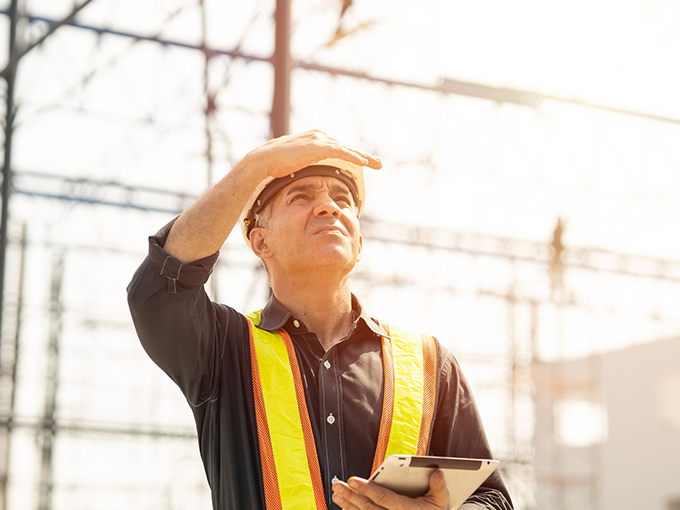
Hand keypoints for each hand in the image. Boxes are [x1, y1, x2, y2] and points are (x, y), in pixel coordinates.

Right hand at [238, 129, 381, 179]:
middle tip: (378, 163)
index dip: (352, 155)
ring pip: (348, 149)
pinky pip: (342, 152)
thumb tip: (304, 171)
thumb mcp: (294, 162)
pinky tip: (365, 163)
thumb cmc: (274, 164)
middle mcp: (319, 135)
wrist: (263, 160)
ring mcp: (319, 139)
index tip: (364, 163)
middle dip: (363, 156)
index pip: (338, 147)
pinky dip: (354, 157)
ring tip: (378, 164)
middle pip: (347, 147)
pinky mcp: (318, 146)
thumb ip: (303, 163)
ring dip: (364, 157)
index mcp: (314, 138)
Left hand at [332, 470, 448, 509]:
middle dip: (351, 496)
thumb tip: (438, 473)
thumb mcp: (440, 502)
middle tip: (338, 486)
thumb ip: (439, 488)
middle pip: (369, 507)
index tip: (352, 480)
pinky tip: (345, 506)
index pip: (383, 498)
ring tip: (337, 494)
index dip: (367, 489)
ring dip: (348, 505)